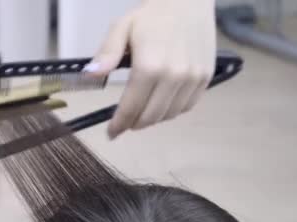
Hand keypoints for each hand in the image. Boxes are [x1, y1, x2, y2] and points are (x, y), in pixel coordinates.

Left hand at [84, 0, 216, 138]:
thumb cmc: (151, 16)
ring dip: (153, 119)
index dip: (119, 125)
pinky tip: (161, 103)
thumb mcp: (121, 29)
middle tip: (125, 123)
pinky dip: (172, 110)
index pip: (131, 108)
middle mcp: (174, 75)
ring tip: (142, 112)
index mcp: (149, 66)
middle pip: (150, 117)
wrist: (188, 0)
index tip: (111, 133)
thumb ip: (106, 54)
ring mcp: (193, 77)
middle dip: (134, 124)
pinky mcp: (206, 76)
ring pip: (169, 115)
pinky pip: (187, 106)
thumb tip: (90, 74)